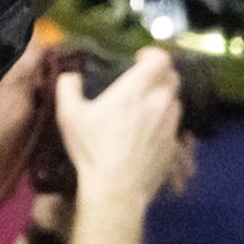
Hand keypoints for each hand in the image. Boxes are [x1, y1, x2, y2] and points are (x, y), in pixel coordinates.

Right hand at [53, 48, 194, 210]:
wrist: (117, 189)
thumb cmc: (93, 149)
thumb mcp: (69, 116)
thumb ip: (68, 87)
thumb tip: (71, 76)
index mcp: (137, 89)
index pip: (161, 59)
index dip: (152, 54)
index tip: (138, 59)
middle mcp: (160, 102)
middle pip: (172, 78)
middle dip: (160, 75)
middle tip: (142, 82)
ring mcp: (171, 125)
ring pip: (175, 102)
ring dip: (163, 99)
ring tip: (146, 108)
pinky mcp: (174, 146)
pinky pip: (174, 126)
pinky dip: (164, 123)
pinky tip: (147, 134)